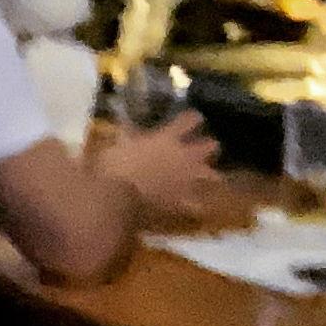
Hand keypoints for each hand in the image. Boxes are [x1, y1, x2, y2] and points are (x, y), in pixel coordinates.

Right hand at [90, 109, 234, 230]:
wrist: (115, 199)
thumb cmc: (112, 167)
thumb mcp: (116, 144)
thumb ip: (127, 135)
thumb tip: (125, 124)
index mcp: (168, 137)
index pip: (191, 119)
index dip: (192, 118)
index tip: (190, 119)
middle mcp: (185, 155)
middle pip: (212, 145)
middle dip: (207, 147)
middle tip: (199, 150)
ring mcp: (187, 180)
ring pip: (213, 175)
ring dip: (208, 176)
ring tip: (202, 179)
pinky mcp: (183, 202)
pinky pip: (197, 205)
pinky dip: (195, 205)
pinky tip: (191, 206)